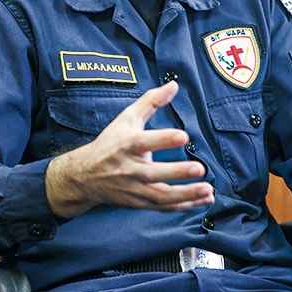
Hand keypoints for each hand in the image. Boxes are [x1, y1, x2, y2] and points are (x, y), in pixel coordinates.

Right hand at [45, 81, 214, 217]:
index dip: (163, 139)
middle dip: (177, 172)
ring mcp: (133, 188)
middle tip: (199, 168)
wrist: (84, 176)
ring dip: (186, 194)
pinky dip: (184, 205)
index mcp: (126, 145)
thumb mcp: (126, 118)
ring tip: (207, 190)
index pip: (144, 142)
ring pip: (160, 195)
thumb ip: (151, 101)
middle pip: (153, 173)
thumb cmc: (110, 144)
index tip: (183, 136)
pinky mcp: (138, 203)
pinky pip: (163, 206)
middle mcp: (128, 168)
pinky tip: (203, 200)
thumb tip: (174, 85)